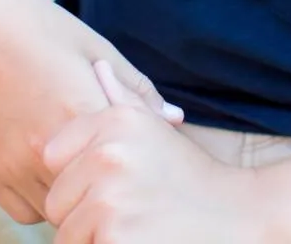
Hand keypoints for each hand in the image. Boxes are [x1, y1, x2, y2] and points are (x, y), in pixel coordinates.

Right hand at [0, 0, 184, 225]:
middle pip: (98, 191)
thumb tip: (174, 119)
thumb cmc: (32, 28)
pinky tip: (43, 168)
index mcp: (83, 112)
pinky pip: (25, 212)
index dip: (141, 157)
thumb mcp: (92, 45)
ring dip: (74, 192)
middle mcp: (50, 148)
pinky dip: (39, 198)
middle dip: (108, 181)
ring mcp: (16, 165)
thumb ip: (134, 87)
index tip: (141, 153)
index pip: (132, 158)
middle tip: (109, 162)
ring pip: (62, 210)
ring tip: (75, 161)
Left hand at [43, 62, 272, 242]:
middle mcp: (108, 154)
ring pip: (67, 234)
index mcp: (115, 121)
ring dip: (94, 239)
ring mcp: (110, 197)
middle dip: (83, 215)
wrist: (238, 217)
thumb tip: (98, 65)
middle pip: (56, 200)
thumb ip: (121, 97)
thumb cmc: (193, 177)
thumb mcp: (156, 130)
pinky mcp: (114, 237)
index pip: (51, 155)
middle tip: (129, 212)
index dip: (76, 178)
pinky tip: (138, 241)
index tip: (113, 184)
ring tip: (135, 229)